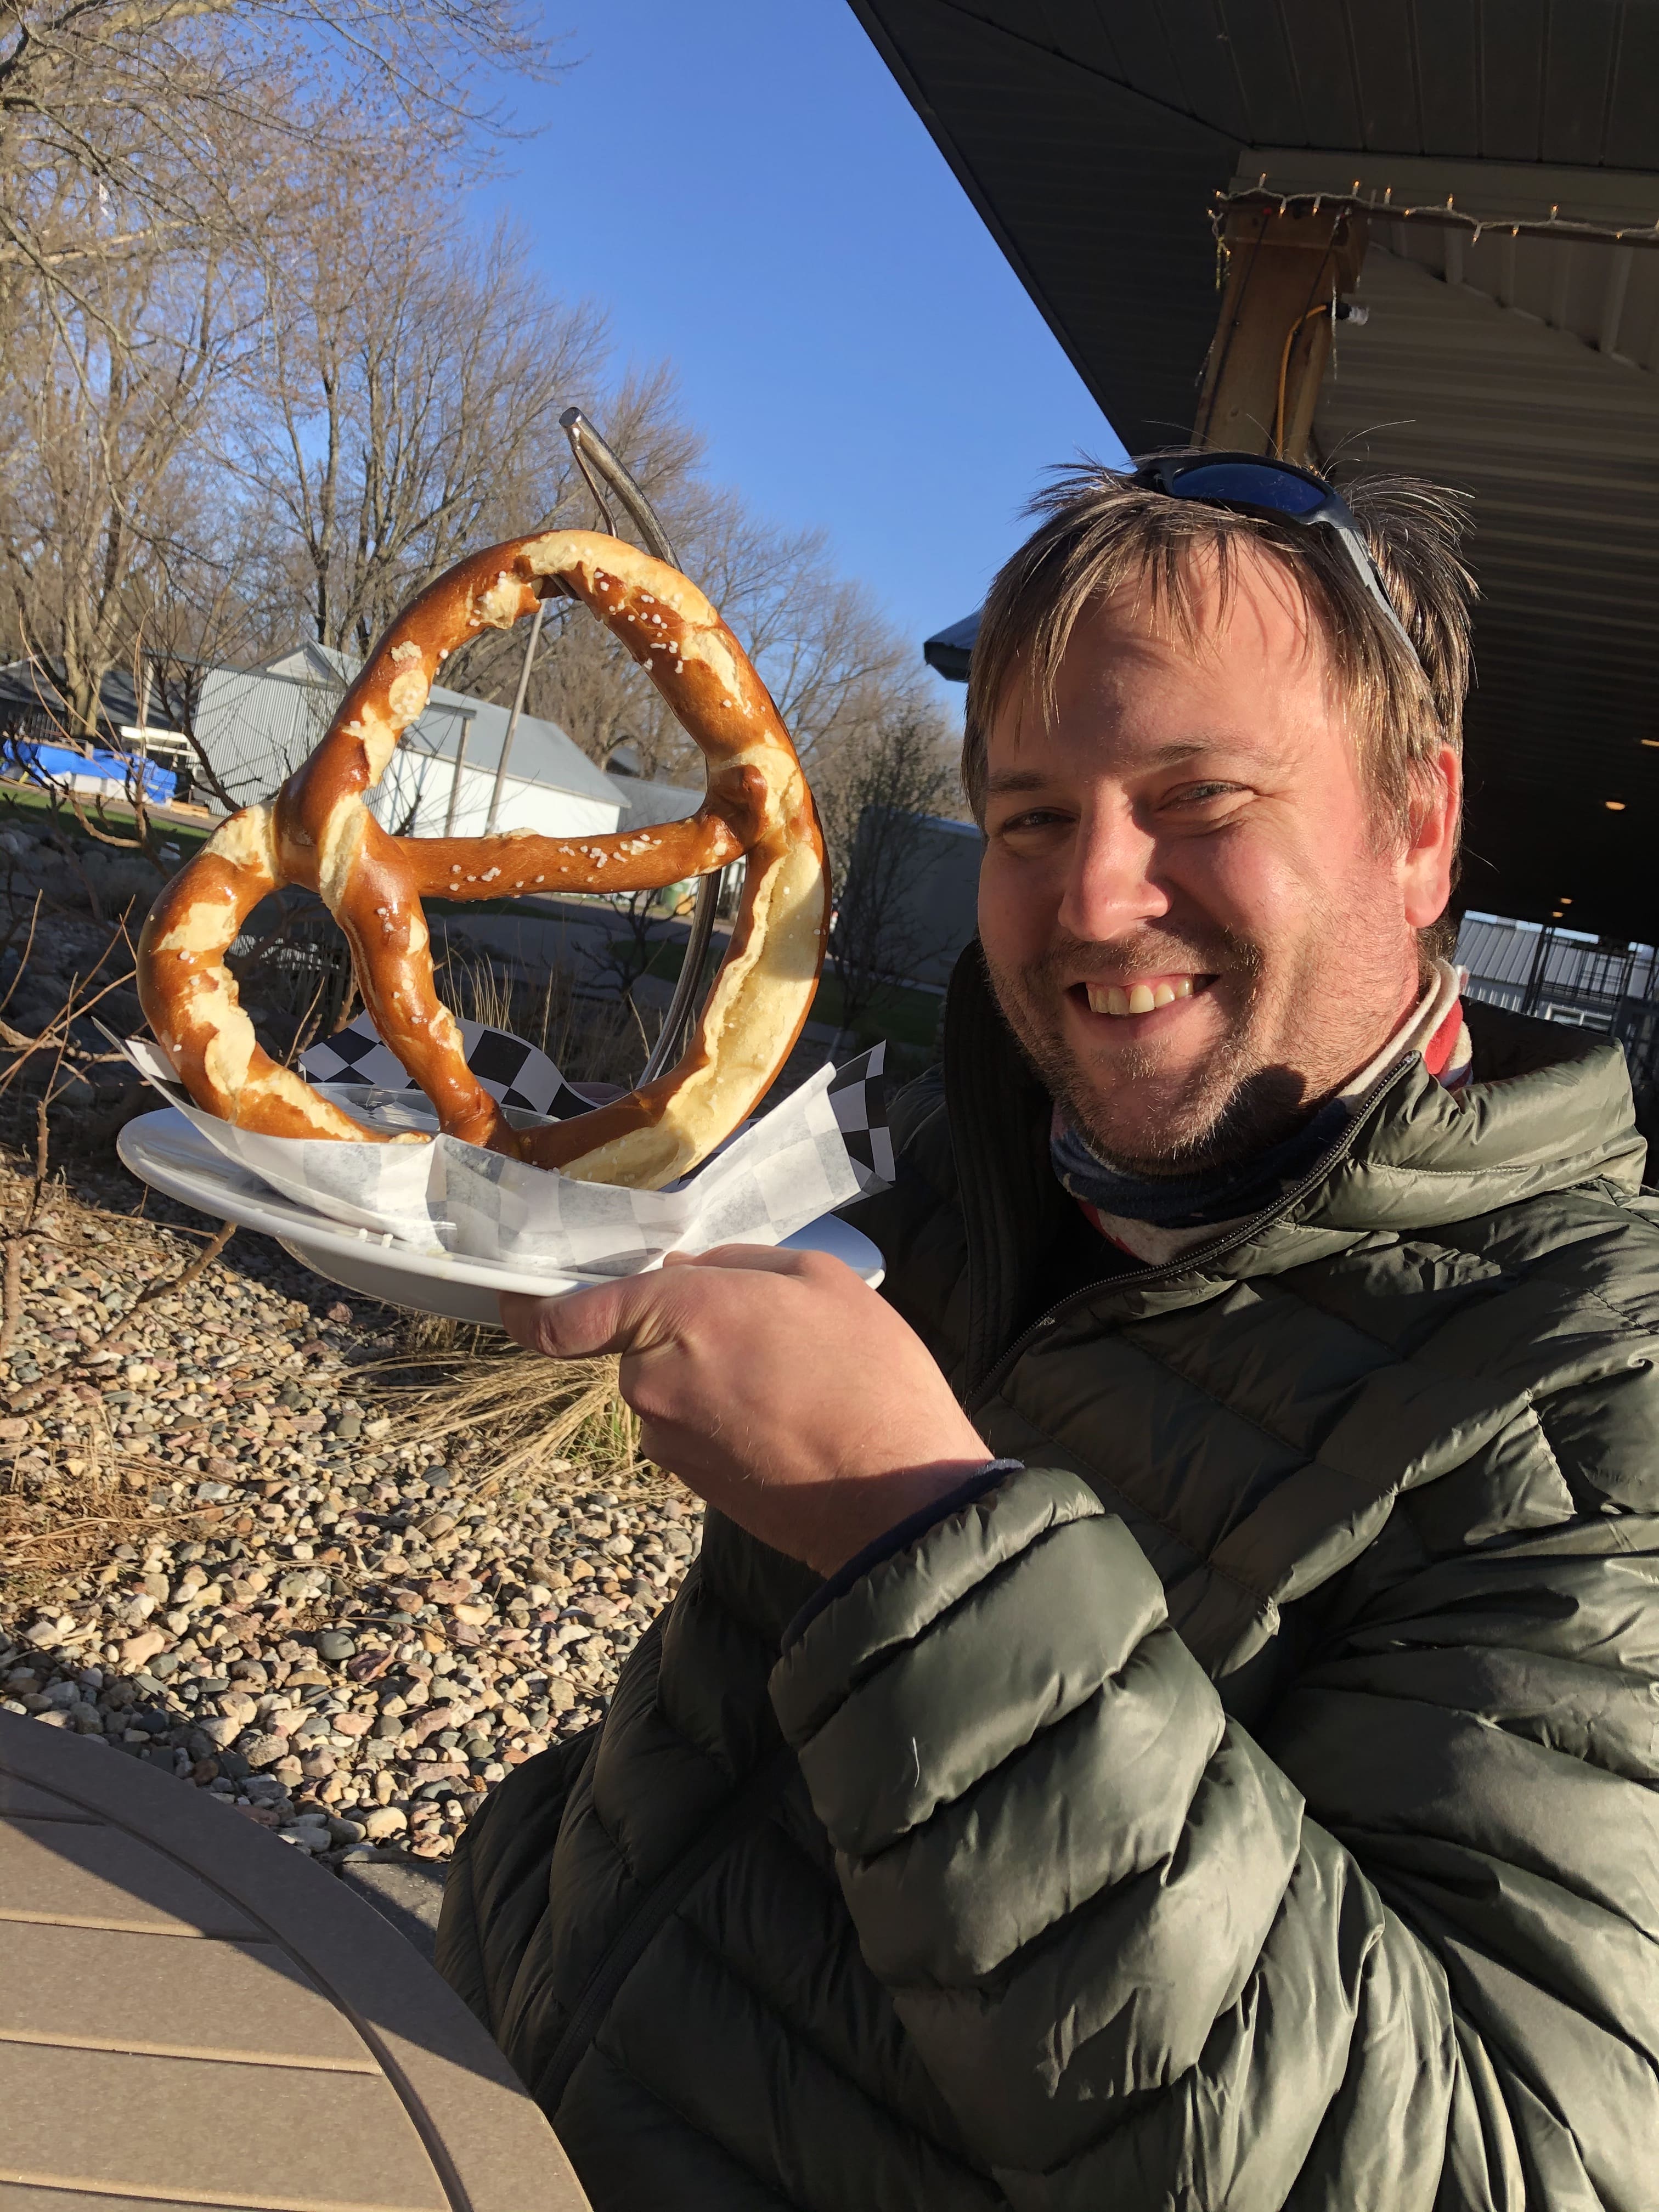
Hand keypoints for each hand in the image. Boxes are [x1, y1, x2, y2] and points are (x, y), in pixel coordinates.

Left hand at [500, 1246, 991, 1574]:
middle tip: (762, 1330)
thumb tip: (685, 1272)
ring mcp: (667, 1440)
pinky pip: (691, 1428)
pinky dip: (724, 1418)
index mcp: (677, 1314)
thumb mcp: (819, 1278)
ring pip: (667, 1387)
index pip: (565, 1317)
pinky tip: (788, 1418)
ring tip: (792, 1380)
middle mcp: (652, 1380)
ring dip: (710, 1378)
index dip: (530, 1308)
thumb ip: (738, 1264)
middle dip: (683, 1332)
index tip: (520, 1299)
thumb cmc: (869, 1377)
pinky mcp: (690, 1483)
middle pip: (635, 1344)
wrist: (898, 1501)